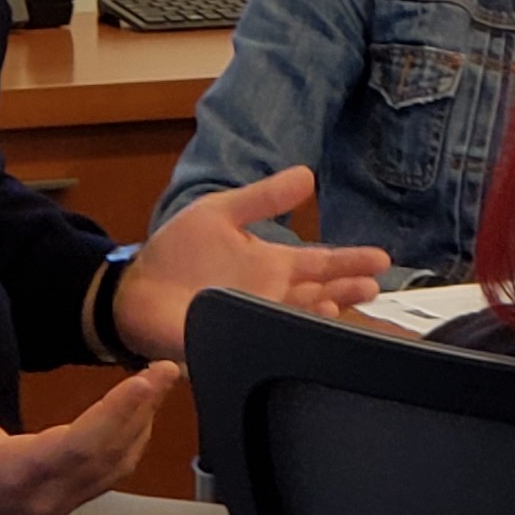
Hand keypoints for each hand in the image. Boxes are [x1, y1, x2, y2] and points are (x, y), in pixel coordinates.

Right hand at [0, 350, 167, 514]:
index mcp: (16, 474)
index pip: (82, 444)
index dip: (119, 412)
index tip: (147, 380)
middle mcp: (45, 496)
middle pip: (109, 454)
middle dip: (143, 409)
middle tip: (167, 369)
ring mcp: (56, 506)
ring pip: (115, 468)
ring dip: (141, 426)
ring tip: (159, 384)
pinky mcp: (60, 505)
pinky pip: (107, 476)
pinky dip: (129, 444)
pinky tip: (136, 415)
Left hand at [114, 165, 391, 360]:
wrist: (134, 289)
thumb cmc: (177, 253)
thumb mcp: (221, 212)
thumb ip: (263, 197)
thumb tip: (305, 174)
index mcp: (272, 265)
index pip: (322, 263)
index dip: (351, 261)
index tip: (381, 258)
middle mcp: (271, 296)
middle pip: (321, 295)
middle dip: (348, 290)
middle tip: (372, 285)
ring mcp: (254, 320)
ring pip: (299, 320)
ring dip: (320, 312)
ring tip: (339, 303)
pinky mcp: (231, 339)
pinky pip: (263, 340)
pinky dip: (282, 335)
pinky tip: (295, 327)